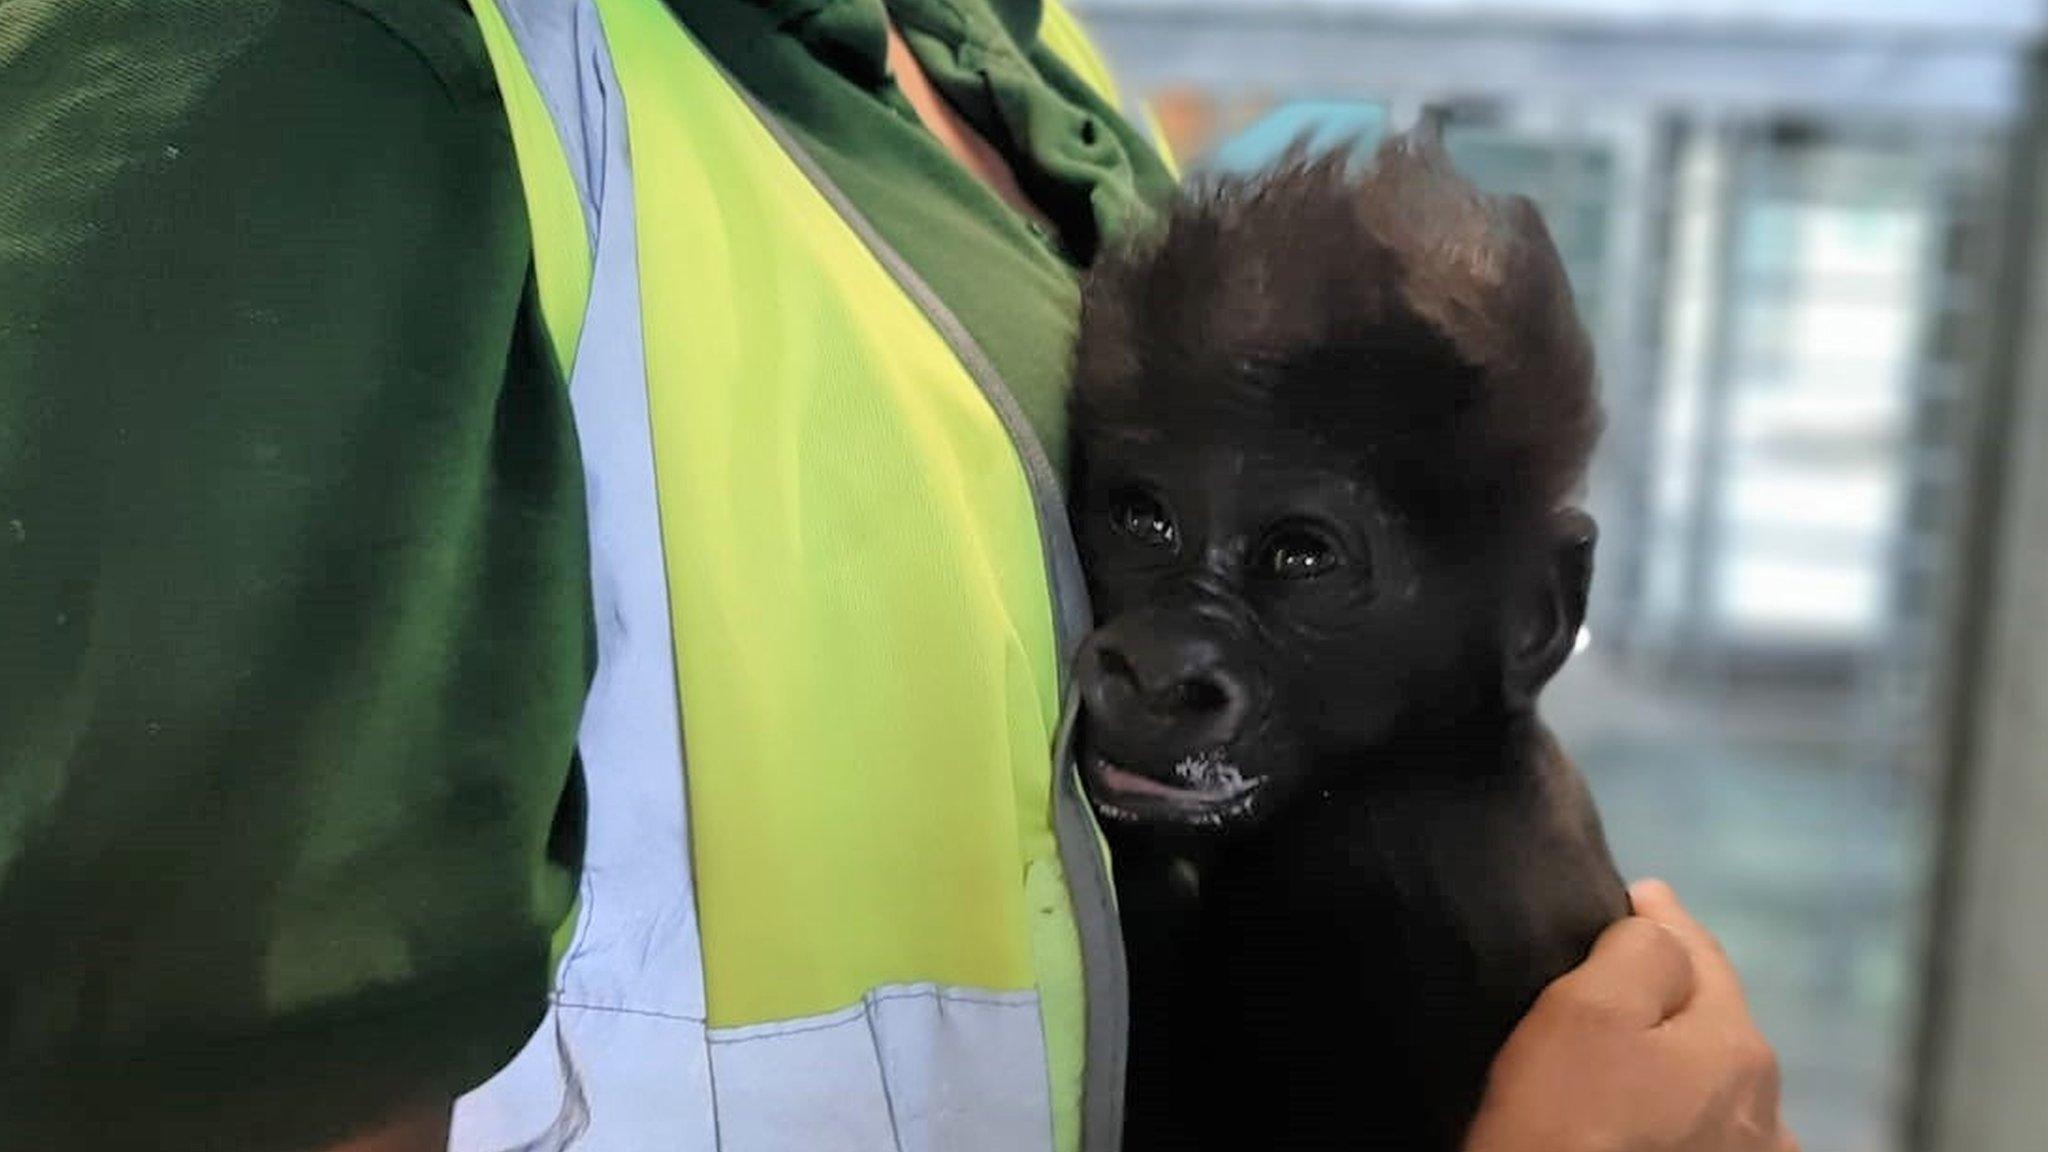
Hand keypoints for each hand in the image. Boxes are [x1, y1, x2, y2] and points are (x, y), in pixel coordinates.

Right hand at [1462, 880, 1796, 1151]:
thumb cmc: (1564, 1127)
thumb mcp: (1588, 1011)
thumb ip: (1639, 951)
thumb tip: (1659, 927)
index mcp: (1738, 1046)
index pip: (1700, 952)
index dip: (1660, 917)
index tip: (1635, 893)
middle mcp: (1767, 1111)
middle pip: (1716, 1021)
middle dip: (1677, 990)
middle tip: (1622, 964)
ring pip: (1717, 1087)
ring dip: (1684, 1059)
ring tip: (1635, 1048)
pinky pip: (1704, 1138)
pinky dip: (1679, 1116)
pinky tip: (1651, 1124)